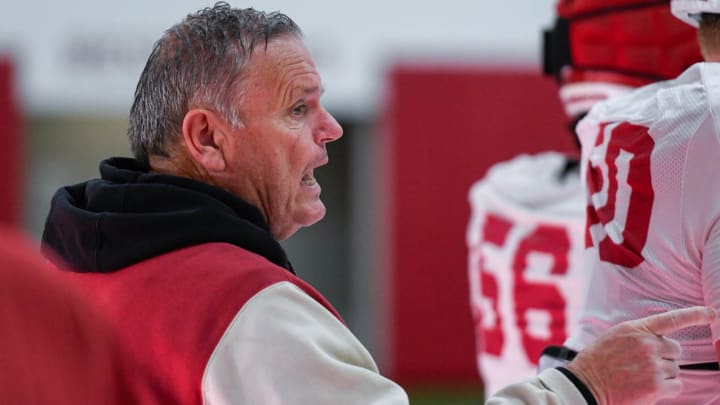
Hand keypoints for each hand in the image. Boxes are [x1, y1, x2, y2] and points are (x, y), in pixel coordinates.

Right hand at [567, 306, 716, 404]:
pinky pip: (676, 385)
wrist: (586, 384)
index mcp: (636, 329)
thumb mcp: (615, 337)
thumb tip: (660, 342)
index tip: (712, 314)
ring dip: (663, 374)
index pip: (672, 319)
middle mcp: (647, 345)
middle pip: (676, 350)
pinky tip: (647, 388)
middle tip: (645, 365)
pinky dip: (666, 389)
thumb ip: (639, 335)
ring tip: (640, 377)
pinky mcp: (655, 386)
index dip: (695, 315)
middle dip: (666, 357)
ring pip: (675, 368)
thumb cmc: (598, 361)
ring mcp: (652, 366)